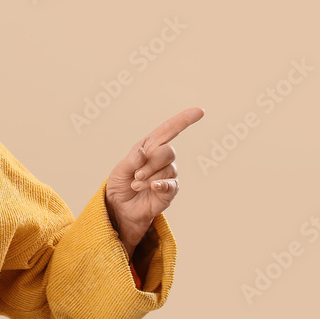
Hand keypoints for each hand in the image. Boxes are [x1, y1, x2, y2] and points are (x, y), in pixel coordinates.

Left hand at [105, 108, 203, 256]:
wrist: (120, 207)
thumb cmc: (120, 184)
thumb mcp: (120, 170)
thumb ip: (132, 160)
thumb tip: (144, 151)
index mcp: (149, 146)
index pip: (170, 130)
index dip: (184, 120)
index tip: (200, 111)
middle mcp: (162, 158)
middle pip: (168, 152)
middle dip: (150, 164)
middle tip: (135, 176)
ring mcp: (168, 174)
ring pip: (168, 170)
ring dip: (148, 178)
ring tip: (136, 185)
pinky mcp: (170, 190)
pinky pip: (172, 184)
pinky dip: (161, 184)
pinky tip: (152, 187)